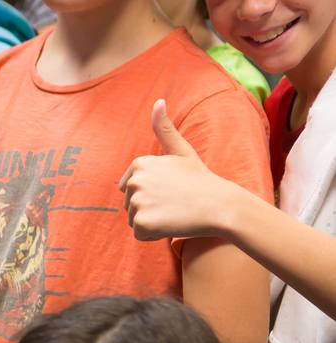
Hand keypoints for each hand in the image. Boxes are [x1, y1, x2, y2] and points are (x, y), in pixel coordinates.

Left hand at [117, 99, 240, 240]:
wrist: (221, 205)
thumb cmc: (201, 179)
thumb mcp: (182, 151)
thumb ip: (165, 130)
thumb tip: (158, 101)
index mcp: (139, 164)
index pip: (128, 187)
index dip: (150, 192)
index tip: (170, 188)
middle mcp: (135, 181)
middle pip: (129, 204)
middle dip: (149, 207)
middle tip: (174, 202)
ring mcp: (137, 202)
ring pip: (134, 219)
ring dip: (151, 221)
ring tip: (174, 212)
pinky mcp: (142, 222)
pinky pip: (139, 234)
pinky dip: (153, 234)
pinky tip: (172, 223)